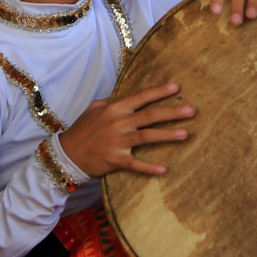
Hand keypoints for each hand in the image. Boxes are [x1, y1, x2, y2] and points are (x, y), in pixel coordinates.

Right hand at [59, 82, 193, 177]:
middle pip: (149, 115)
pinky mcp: (115, 159)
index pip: (140, 97)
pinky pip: (135, 164)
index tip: (176, 87)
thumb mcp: (93, 110)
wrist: (65, 155)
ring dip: (167, 135)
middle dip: (172, 112)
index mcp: (114, 109)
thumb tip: (122, 96)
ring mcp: (117, 142)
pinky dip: (149, 167)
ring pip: (147, 136)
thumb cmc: (81, 131)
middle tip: (191, 110)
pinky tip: (164, 169)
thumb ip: (110, 102)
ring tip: (186, 134)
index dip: (159, 91)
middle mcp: (118, 123)